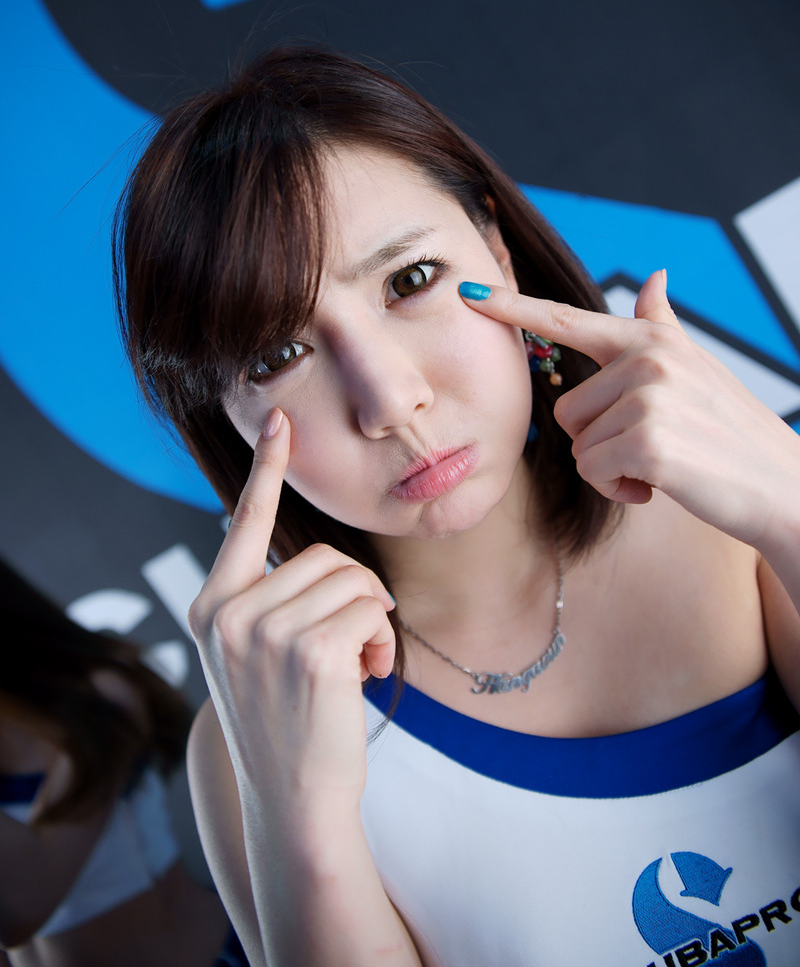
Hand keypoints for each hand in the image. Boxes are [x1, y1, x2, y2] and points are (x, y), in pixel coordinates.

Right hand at [188, 409, 395, 803]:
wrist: (292, 800)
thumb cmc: (284, 723)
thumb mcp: (252, 655)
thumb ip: (266, 602)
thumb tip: (312, 556)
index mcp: (212, 606)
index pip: (243, 522)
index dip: (266, 468)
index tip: (279, 421)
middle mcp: (230, 612)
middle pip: (322, 555)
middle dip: (352, 595)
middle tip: (350, 646)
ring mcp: (266, 631)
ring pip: (353, 579)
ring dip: (370, 619)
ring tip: (354, 666)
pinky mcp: (311, 650)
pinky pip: (371, 608)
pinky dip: (382, 640)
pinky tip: (366, 677)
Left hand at [460, 270, 799, 555]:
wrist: (781, 483)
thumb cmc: (730, 429)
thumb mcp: (696, 365)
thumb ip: (660, 324)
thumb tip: (654, 276)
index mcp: (648, 339)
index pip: (566, 319)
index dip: (512, 307)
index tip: (468, 291)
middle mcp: (646, 358)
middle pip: (566, 409)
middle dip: (598, 440)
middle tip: (651, 445)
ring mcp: (648, 397)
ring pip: (580, 445)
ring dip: (611, 468)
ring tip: (662, 463)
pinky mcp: (648, 441)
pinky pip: (595, 472)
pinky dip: (620, 490)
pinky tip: (660, 485)